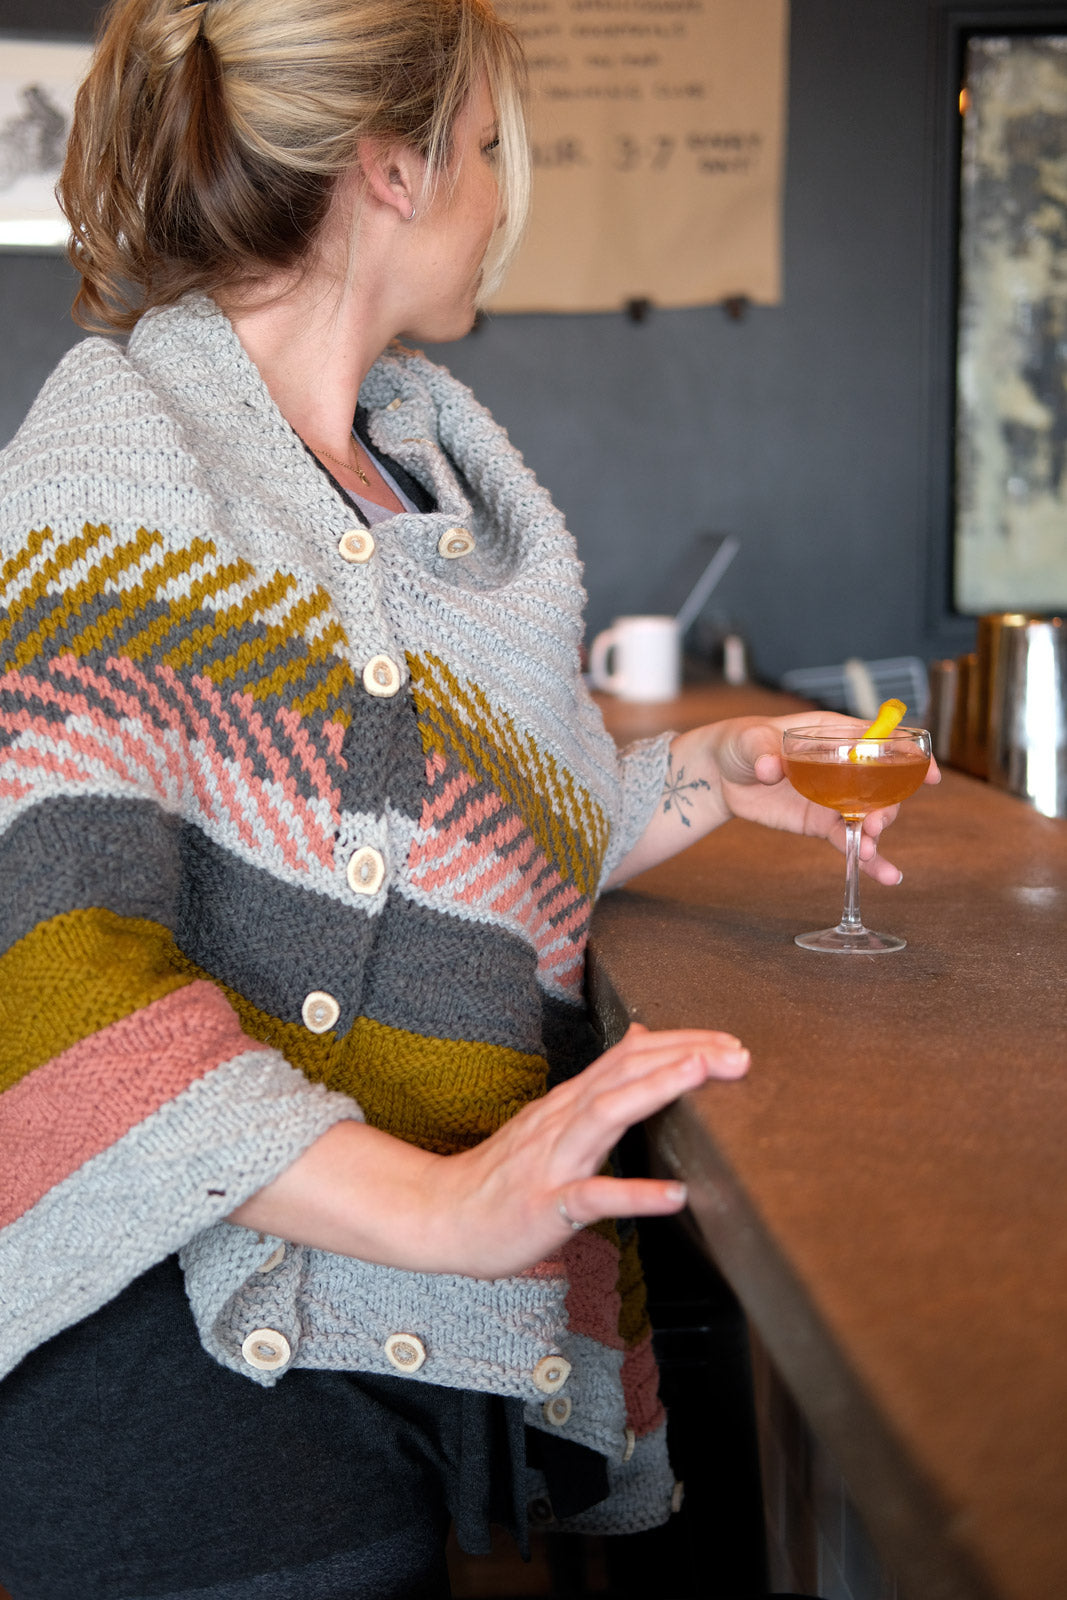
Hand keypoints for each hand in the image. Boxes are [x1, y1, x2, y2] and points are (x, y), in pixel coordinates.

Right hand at [228, 1023, 749, 1278]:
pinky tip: (674, 1196)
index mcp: (570, 1103)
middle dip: (683, 1057)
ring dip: (656, 1091)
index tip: (729, 1040)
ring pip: (607, 1116)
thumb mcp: (556, 1117)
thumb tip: (645, 1039)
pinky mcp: (545, 1207)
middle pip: (625, 1074)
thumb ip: (602, 1082)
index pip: (630, 1057)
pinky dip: (634, 1194)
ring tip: (702, 1075)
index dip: (681, 1044)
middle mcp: (563, 1121)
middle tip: (738, 1052)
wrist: (441, 1215)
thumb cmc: (504, 1175)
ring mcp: (553, 1162)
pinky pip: (593, 1199)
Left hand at [705, 712, 940, 884]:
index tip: (929, 774)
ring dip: (876, 832)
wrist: (724, 775)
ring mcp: (836, 797)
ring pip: (870, 814)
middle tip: (875, 823)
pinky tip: (885, 876)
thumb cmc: (743, 744)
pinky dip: (866, 858)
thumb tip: (770, 767)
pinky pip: (849, 840)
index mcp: (835, 735)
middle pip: (883, 785)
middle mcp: (844, 767)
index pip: (880, 742)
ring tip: (868, 847)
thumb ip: (764, 753)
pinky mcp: (822, 823)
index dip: (908, 756)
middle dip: (888, 805)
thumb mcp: (751, 742)